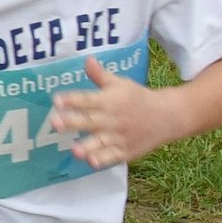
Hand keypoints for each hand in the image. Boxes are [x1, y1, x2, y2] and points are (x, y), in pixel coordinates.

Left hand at [49, 55, 171, 168]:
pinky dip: (104, 160)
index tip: (56, 100)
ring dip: (87, 147)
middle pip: (90, 121)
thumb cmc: (137, 98)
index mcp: (110, 100)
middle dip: (72, 123)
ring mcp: (120, 136)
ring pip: (101, 142)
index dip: (72, 100)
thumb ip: (100, 75)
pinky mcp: (126, 151)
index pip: (88, 100)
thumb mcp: (120, 84)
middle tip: (54, 123)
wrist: (168, 115)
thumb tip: (87, 59)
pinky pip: (113, 157)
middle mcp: (113, 119)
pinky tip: (91, 163)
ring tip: (74, 150)